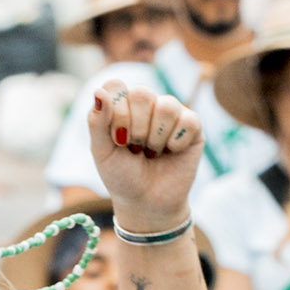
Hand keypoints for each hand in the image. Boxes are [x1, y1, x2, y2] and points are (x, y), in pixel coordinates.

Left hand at [87, 78, 202, 232]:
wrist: (146, 203)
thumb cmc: (121, 176)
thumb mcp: (102, 152)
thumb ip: (97, 122)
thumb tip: (99, 92)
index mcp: (121, 105)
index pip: (115, 86)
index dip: (116, 111)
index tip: (117, 138)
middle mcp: (146, 104)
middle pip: (142, 93)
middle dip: (135, 128)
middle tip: (135, 149)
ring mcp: (170, 112)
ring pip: (167, 106)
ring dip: (155, 138)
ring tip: (152, 153)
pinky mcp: (192, 126)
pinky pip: (189, 120)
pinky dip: (176, 142)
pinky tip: (171, 153)